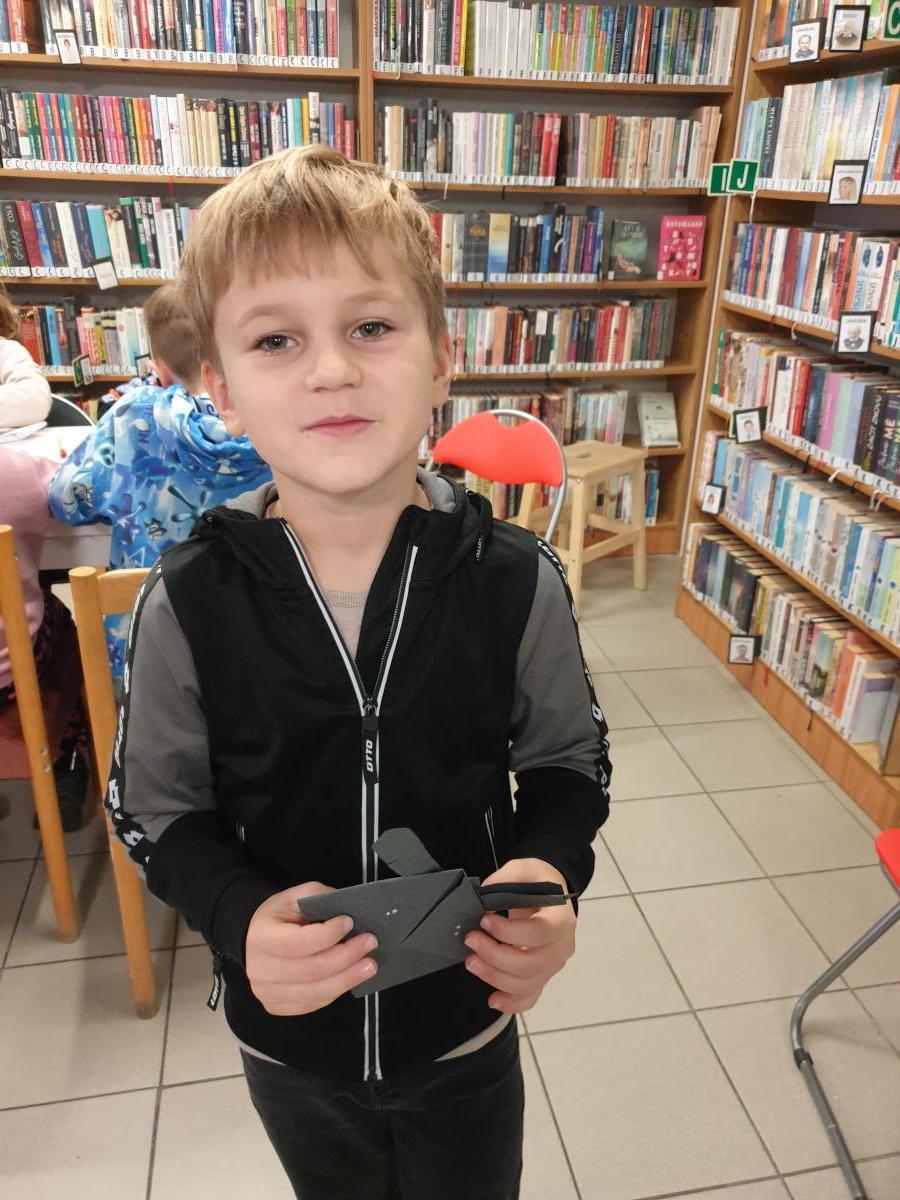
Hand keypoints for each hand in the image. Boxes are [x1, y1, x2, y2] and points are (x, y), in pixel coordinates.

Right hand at [245, 883, 377, 1016]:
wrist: (254, 941)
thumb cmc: (279, 917)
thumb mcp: (294, 897)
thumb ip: (319, 898)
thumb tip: (350, 910)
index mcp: (261, 937)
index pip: (298, 942)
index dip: (327, 935)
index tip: (350, 922)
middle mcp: (260, 969)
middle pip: (311, 970)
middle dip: (346, 956)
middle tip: (370, 942)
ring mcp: (268, 993)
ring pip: (315, 992)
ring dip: (347, 978)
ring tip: (370, 965)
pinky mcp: (278, 1006)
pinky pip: (314, 1003)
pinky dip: (337, 990)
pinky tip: (352, 977)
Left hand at [463, 858, 575, 1014]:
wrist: (550, 895)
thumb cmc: (536, 881)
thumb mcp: (522, 869)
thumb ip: (504, 880)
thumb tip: (483, 902)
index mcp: (562, 919)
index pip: (539, 933)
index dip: (509, 931)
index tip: (484, 920)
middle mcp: (562, 947)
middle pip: (529, 964)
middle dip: (494, 955)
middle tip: (470, 940)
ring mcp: (553, 965)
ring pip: (525, 983)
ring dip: (494, 976)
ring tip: (471, 961)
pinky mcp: (542, 976)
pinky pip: (530, 998)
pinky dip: (512, 1003)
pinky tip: (493, 1000)